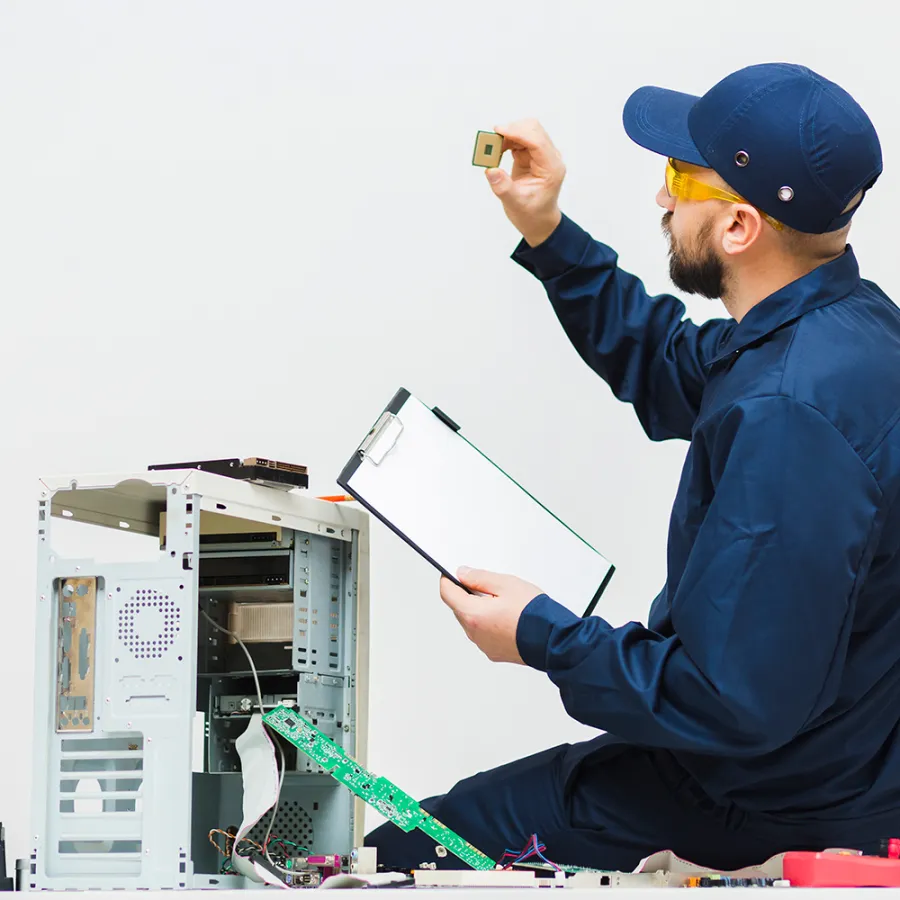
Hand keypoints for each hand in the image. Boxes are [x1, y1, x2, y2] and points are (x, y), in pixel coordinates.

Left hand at [440, 567, 542, 663]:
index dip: (448, 580)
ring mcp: (484, 645)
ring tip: (501, 601)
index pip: (447, 594)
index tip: (452, 573)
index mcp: (473, 615)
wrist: (553, 641)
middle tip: (485, 585)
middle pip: (459, 608)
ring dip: (478, 610)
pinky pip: (483, 634)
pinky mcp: (494, 652)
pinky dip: (488, 624)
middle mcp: (474, 634)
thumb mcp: (506, 584)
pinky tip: (506, 617)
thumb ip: (479, 578)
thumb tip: (462, 574)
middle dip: (466, 595)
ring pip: (471, 622)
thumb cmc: (534, 613)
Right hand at [485, 118, 564, 246]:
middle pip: (533, 130)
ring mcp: (542, 154)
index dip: (518, 132)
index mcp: (552, 168)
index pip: (537, 141)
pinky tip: (496, 152)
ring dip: (507, 136)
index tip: (498, 130)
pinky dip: (506, 141)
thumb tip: (490, 170)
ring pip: (525, 131)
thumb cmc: (531, 214)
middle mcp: (550, 157)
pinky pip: (519, 139)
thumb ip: (503, 187)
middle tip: (491, 142)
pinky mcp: (532, 154)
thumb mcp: (516, 204)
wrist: (537, 220)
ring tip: (491, 151)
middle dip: (511, 130)